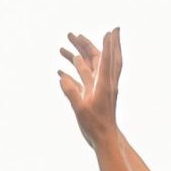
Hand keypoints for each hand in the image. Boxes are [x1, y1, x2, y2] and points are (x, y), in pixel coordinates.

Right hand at [57, 27, 122, 147]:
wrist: (104, 139)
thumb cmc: (95, 126)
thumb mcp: (81, 110)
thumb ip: (71, 93)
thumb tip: (62, 78)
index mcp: (104, 84)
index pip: (106, 60)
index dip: (108, 45)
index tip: (111, 31)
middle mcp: (103, 82)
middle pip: (97, 58)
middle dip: (87, 45)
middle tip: (75, 34)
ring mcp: (98, 88)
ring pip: (88, 67)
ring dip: (77, 56)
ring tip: (63, 47)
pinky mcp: (92, 95)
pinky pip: (82, 79)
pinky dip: (72, 73)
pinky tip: (60, 71)